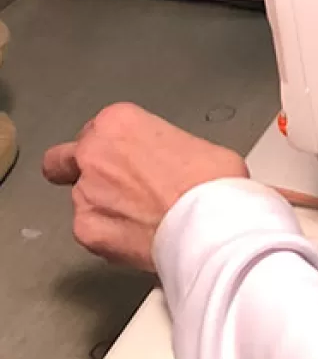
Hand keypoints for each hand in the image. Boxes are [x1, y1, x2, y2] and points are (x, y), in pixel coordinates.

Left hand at [43, 103, 248, 270]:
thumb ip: (167, 148)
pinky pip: (90, 230)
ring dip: (104, 205)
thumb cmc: (212, 183)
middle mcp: (94, 155)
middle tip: (109, 181)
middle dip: (77, 169)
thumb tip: (176, 164)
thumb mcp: (198, 144)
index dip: (117, 144)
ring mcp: (86, 194)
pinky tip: (138, 235)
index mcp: (119, 123)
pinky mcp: (88, 230)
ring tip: (141, 216)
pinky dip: (109, 234)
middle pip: (64, 159)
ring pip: (80, 199)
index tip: (132, 156)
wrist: (210, 225)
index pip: (98, 128)